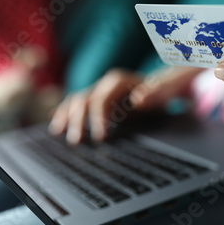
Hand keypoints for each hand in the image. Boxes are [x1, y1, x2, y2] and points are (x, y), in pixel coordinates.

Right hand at [49, 67, 202, 144]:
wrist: (166, 87)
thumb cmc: (166, 90)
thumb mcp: (166, 90)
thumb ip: (155, 93)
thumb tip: (137, 100)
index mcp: (119, 81)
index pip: (101, 99)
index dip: (98, 118)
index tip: (100, 138)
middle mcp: (105, 85)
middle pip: (84, 100)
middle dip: (78, 121)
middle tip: (76, 142)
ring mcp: (100, 92)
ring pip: (76, 101)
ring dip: (66, 117)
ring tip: (58, 134)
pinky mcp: (98, 101)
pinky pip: (77, 105)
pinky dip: (65, 114)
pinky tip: (56, 126)